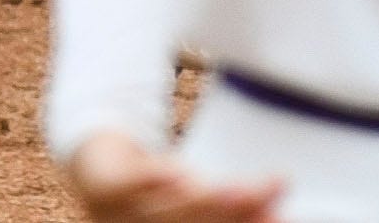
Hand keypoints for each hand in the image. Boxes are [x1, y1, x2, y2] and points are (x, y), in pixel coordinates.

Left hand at [65, 130, 283, 222]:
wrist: (95, 161)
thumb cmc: (158, 189)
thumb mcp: (196, 198)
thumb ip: (232, 207)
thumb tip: (281, 213)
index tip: (283, 217)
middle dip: (240, 212)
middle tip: (276, 191)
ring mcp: (121, 218)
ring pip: (169, 213)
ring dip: (208, 200)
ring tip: (242, 188)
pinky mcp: (102, 188)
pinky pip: (126, 186)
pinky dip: (150, 179)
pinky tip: (176, 173)